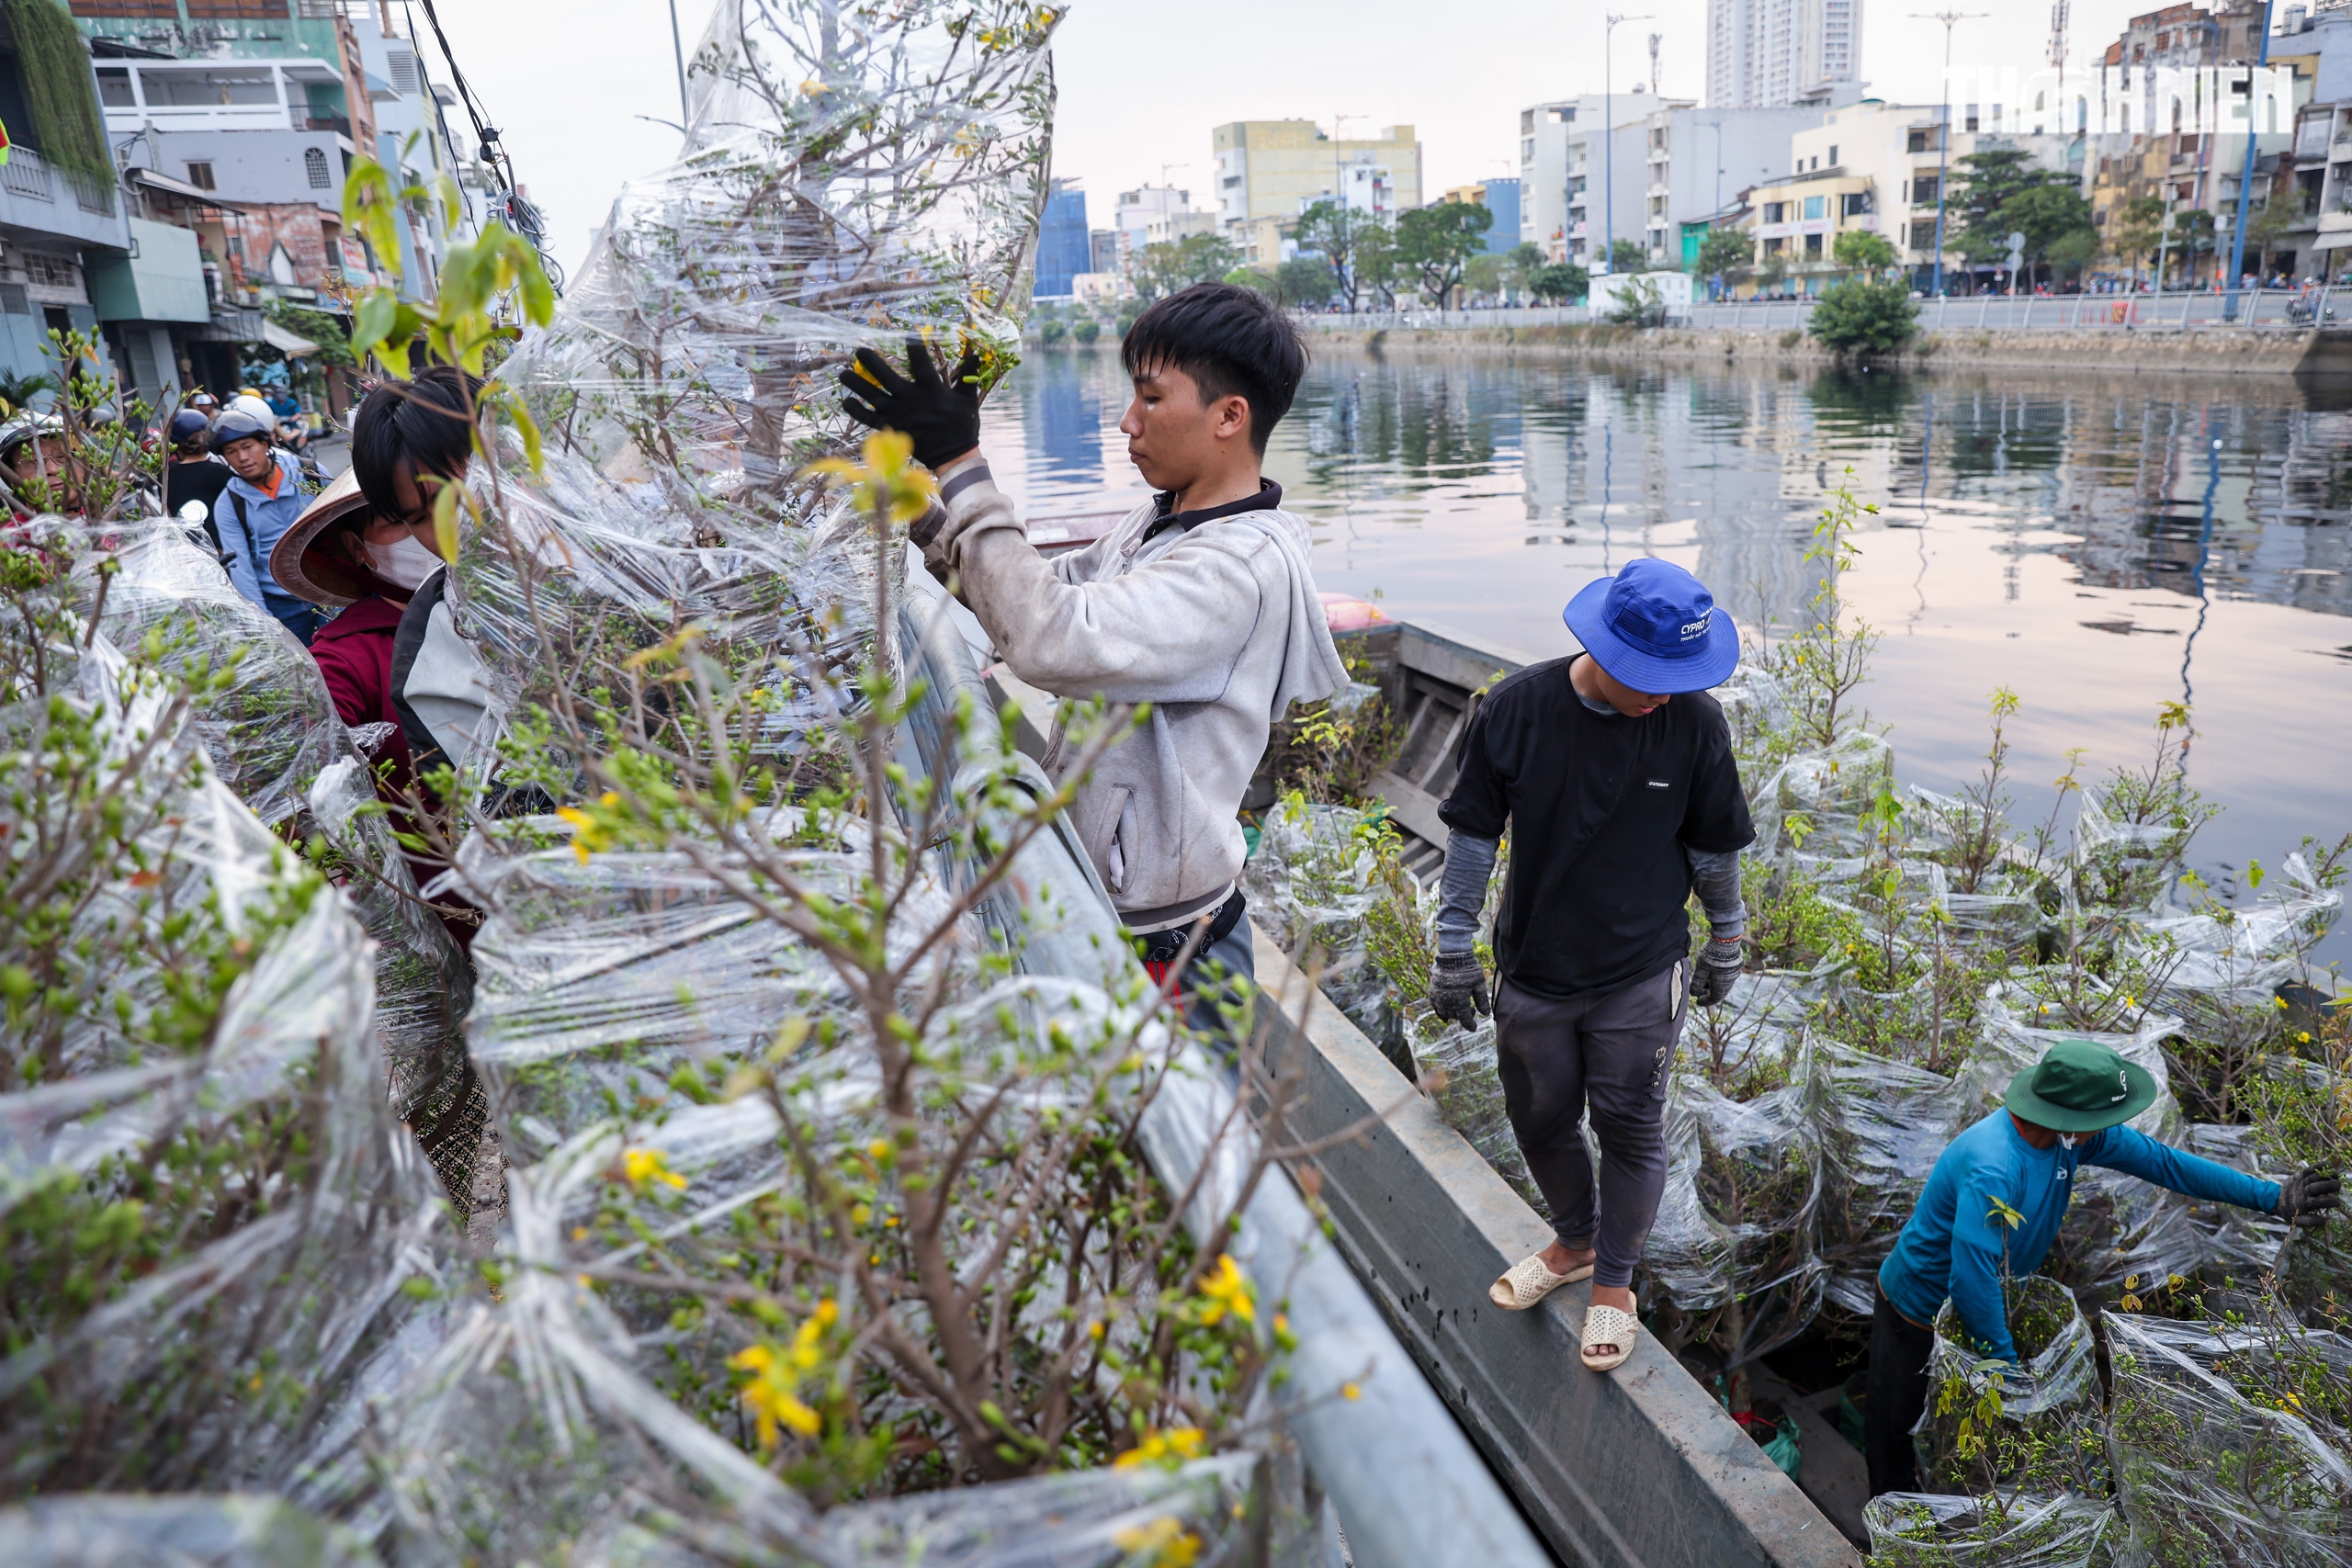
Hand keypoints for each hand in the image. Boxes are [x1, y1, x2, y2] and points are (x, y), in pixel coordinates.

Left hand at [837, 337, 982, 469]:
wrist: (954, 456)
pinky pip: (869, 419)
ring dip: (857, 384)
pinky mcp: (892, 429)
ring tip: (843, 373)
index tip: (906, 335)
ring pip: (873, 396)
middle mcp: (912, 400)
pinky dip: (857, 411)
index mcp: (932, 390)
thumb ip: (968, 376)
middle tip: (859, 350)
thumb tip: (976, 353)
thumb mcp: (968, 399)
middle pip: (887, 376)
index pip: (921, 362)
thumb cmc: (962, 426)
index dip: (913, 346)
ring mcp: (899, 414)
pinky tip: (847, 401)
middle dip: (872, 362)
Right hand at [1428, 950, 1490, 1030]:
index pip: (1465, 1019)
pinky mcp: (1433, 991)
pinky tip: (1444, 1015)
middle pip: (1455, 1016)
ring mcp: (1439, 997)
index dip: (1470, 1025)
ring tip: (1459, 1011)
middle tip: (1471, 1010)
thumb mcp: (1479, 984)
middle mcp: (1448, 1002)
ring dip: (1452, 1014)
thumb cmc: (1468, 969)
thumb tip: (1485, 1014)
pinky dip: (1440, 1012)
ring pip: (1444, 1013)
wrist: (1452, 956)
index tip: (1474, 1027)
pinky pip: (1435, 1006)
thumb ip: (1482, 1001)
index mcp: (1460, 1001)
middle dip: (1463, 1017)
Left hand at [1689, 937, 1743, 1006]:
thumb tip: (1693, 993)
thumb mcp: (1701, 971)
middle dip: (1709, 993)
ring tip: (1703, 979)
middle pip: (1720, 992)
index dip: (1705, 1001)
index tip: (1697, 1001)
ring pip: (1723, 983)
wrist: (1726, 940)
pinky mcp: (1735, 964)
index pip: (1715, 998)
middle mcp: (1730, 980)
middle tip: (1699, 990)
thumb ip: (1697, 983)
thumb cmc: (1712, 957)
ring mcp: (1734, 972)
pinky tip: (1711, 970)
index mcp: (1722, 985)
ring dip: (1713, 984)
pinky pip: (1726, 975)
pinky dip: (1718, 977)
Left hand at [2275, 1168, 2342, 1227]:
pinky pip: (2309, 1169)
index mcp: (2304, 1203)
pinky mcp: (2300, 1174)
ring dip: (2326, 1175)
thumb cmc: (2291, 1211)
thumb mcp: (2297, 1220)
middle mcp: (2303, 1191)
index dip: (2329, 1202)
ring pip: (2314, 1177)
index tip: (2338, 1202)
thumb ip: (2309, 1221)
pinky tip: (2328, 1165)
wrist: (2274, 1198)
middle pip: (2316, 1187)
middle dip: (2328, 1186)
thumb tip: (2324, 1221)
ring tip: (2336, 1175)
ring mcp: (2302, 1182)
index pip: (2318, 1202)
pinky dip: (2318, 1166)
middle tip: (2338, 1185)